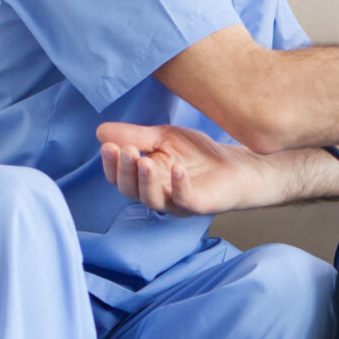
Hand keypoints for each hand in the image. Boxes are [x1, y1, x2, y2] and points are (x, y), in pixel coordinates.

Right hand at [98, 121, 291, 216]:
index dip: (112, 165)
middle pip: (130, 190)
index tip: (109, 147)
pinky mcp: (199, 205)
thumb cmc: (199, 153)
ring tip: (145, 160)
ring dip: (146, 180)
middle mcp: (157, 195)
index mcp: (144, 179)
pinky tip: (176, 168)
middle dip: (126, 171)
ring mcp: (177, 203)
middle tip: (127, 151)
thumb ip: (136, 136)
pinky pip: (184, 200)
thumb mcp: (164, 137)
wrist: (238, 163)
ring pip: (152, 200)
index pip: (119, 177)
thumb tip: (100, 132)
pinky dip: (178, 185)